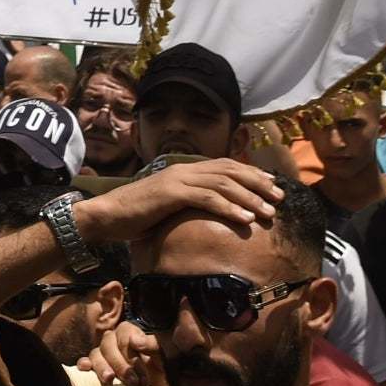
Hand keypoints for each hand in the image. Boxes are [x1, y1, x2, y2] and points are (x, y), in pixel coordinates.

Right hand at [75, 159, 281, 244]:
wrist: (106, 216)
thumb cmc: (136, 216)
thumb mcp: (168, 207)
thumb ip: (188, 204)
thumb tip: (209, 215)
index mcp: (184, 171)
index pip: (225, 166)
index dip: (250, 174)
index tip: (271, 185)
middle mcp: (184, 170)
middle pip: (230, 171)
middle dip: (257, 183)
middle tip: (279, 197)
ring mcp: (177, 179)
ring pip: (223, 184)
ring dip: (250, 198)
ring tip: (269, 212)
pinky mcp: (171, 193)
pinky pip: (207, 198)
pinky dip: (229, 207)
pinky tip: (245, 219)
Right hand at [83, 323, 164, 385]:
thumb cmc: (164, 370)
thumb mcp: (165, 356)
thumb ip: (153, 344)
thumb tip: (136, 341)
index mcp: (131, 334)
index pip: (124, 332)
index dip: (130, 349)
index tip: (141, 367)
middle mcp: (115, 341)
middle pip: (108, 344)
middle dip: (120, 364)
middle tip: (133, 382)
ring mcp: (104, 355)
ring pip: (96, 353)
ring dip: (102, 366)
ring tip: (110, 380)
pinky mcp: (97, 369)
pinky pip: (85, 362)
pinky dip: (84, 364)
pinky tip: (85, 369)